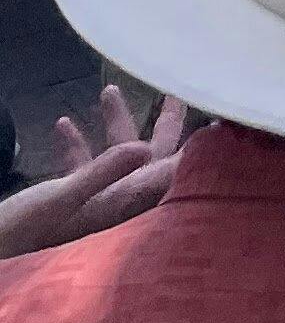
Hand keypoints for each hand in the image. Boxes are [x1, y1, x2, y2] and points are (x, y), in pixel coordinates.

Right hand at [0, 88, 192, 258]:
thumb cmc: (22, 232)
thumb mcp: (62, 199)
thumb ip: (103, 173)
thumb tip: (144, 148)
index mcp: (124, 201)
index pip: (174, 169)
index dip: (200, 145)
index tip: (224, 118)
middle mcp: (118, 201)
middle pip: (153, 156)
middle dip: (164, 123)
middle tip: (176, 91)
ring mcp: (94, 201)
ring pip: (115, 156)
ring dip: (112, 124)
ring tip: (108, 90)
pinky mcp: (69, 203)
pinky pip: (81, 169)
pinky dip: (75, 146)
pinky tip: (62, 123)